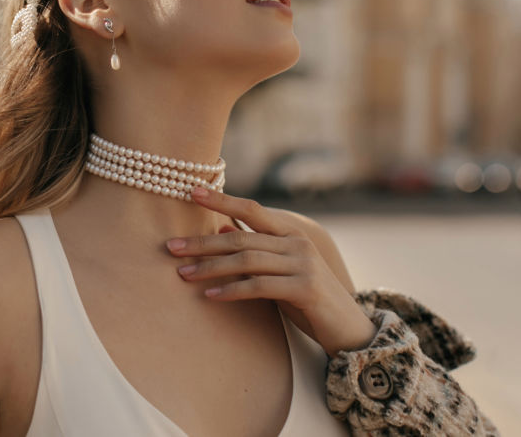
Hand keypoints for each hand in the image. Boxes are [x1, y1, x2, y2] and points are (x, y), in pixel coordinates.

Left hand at [166, 186, 376, 355]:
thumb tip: (222, 229)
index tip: (191, 191)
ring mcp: (303, 264)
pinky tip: (210, 295)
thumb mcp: (279, 270)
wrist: (349, 329)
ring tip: (183, 274)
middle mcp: (297, 242)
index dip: (222, 199)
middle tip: (171, 247)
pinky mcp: (305, 288)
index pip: (252, 209)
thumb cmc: (309, 299)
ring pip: (247, 260)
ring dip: (211, 267)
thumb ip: (256, 250)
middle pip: (241, 237)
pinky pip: (260, 286)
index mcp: (290, 233)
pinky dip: (232, 290)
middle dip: (203, 242)